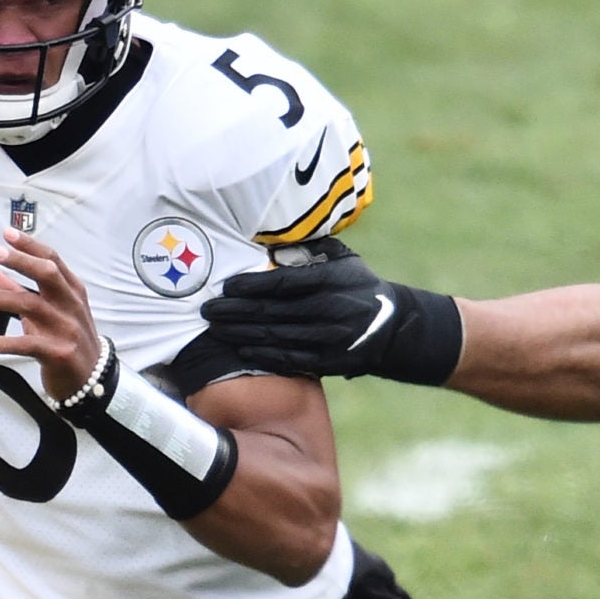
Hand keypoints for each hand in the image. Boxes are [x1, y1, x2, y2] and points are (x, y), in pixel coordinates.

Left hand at [0, 230, 106, 403]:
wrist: (92, 380)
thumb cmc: (66, 339)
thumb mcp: (45, 312)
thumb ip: (16, 289)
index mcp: (72, 292)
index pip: (52, 261)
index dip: (30, 246)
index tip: (6, 234)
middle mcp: (71, 306)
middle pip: (47, 275)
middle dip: (20, 261)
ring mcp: (67, 330)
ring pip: (32, 306)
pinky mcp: (59, 354)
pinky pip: (28, 345)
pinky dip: (5, 343)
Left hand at [200, 237, 461, 385]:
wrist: (392, 326)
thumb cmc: (356, 284)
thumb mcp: (342, 257)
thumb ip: (310, 247)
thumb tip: (270, 237)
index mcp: (332, 280)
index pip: (283, 283)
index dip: (251, 285)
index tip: (226, 285)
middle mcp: (331, 310)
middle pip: (273, 312)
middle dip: (236, 311)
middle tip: (207, 310)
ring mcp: (330, 338)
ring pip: (277, 337)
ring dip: (242, 334)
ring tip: (216, 329)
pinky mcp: (330, 361)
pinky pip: (291, 360)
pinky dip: (264, 356)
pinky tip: (242, 350)